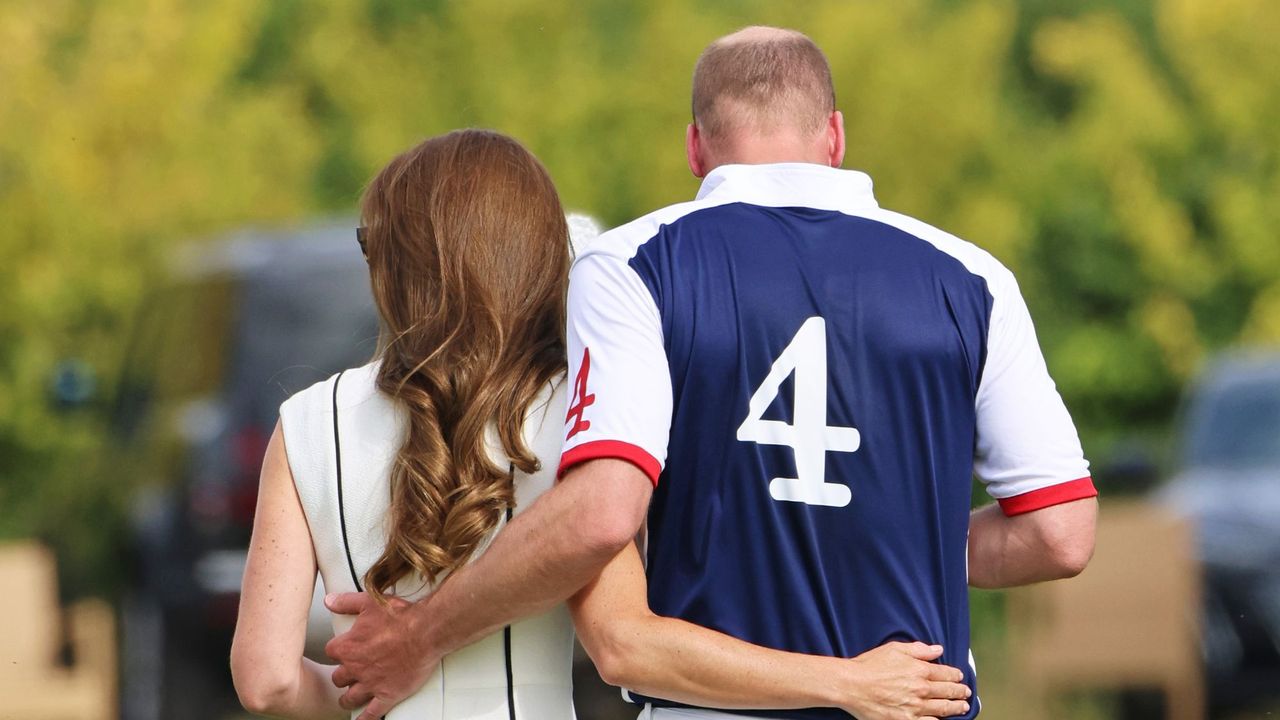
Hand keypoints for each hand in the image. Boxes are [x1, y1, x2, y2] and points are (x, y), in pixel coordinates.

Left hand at [325, 592, 438, 719]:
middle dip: (343, 675)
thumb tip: (330, 601)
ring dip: (348, 698)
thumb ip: (346, 602)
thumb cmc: (402, 617)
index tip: (344, 650)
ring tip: (349, 697)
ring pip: (350, 697)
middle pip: (339, 677)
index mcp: (349, 646)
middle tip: (350, 673)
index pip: (332, 652)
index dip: (339, 650)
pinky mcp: (387, 694)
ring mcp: (371, 683)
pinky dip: (364, 719)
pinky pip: (371, 713)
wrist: (426, 631)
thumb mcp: (369, 602)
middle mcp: (356, 667)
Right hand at [839, 642, 970, 719]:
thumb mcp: (894, 649)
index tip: (959, 676)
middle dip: (960, 692)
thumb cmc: (870, 665)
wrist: (851, 685)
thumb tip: (938, 649)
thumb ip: (918, 649)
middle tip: (966, 693)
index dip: (955, 675)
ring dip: (956, 708)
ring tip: (963, 707)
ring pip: (943, 709)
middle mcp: (921, 689)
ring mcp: (915, 707)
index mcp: (920, 670)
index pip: (946, 673)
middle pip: (948, 692)